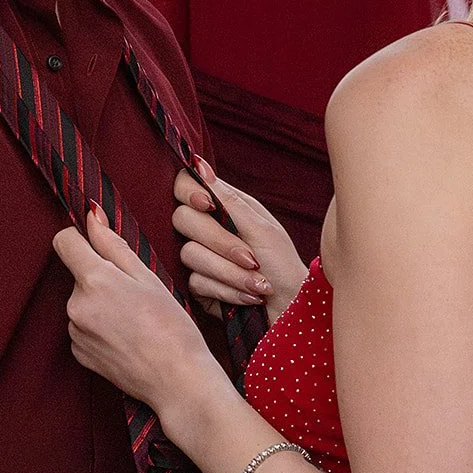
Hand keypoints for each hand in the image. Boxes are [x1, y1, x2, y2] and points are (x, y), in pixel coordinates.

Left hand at [56, 205, 226, 410]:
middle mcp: (75, 306)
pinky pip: (83, 327)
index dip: (80, 237)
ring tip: (134, 319)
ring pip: (82, 301)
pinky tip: (126, 337)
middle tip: (135, 293)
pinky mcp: (78, 353)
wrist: (177, 380)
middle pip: (78, 274)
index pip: (64, 241)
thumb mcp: (147, 277)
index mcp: (94, 281)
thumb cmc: (171, 326)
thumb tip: (91, 217)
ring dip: (100, 303)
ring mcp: (74, 332)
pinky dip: (99, 327)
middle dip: (100, 276)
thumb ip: (113, 245)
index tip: (98, 244)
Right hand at [175, 158, 309, 322]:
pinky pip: (196, 282)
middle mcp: (206, 230)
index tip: (206, 205)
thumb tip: (197, 164)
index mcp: (222, 208)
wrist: (290, 308)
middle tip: (252, 259)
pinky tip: (249, 297)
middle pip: (182, 219)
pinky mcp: (197, 287)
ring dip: (230, 272)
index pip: (184, 186)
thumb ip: (228, 200)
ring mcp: (199, 258)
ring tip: (258, 282)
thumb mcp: (261, 228)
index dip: (188, 192)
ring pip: (189, 254)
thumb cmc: (282, 264)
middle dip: (221, 242)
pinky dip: (228, 290)